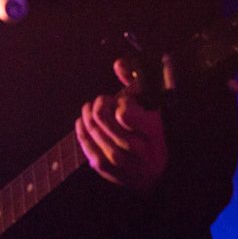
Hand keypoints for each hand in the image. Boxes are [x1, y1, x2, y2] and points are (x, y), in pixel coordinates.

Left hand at [74, 58, 167, 190]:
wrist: (155, 175)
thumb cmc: (153, 134)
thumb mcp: (152, 107)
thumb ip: (136, 83)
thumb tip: (118, 63)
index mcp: (153, 131)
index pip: (125, 112)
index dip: (120, 101)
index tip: (123, 100)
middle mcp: (138, 150)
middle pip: (104, 119)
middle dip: (100, 105)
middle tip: (102, 101)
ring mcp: (122, 163)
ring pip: (94, 133)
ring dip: (87, 115)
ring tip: (88, 108)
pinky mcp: (107, 170)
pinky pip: (87, 148)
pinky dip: (82, 131)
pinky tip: (82, 122)